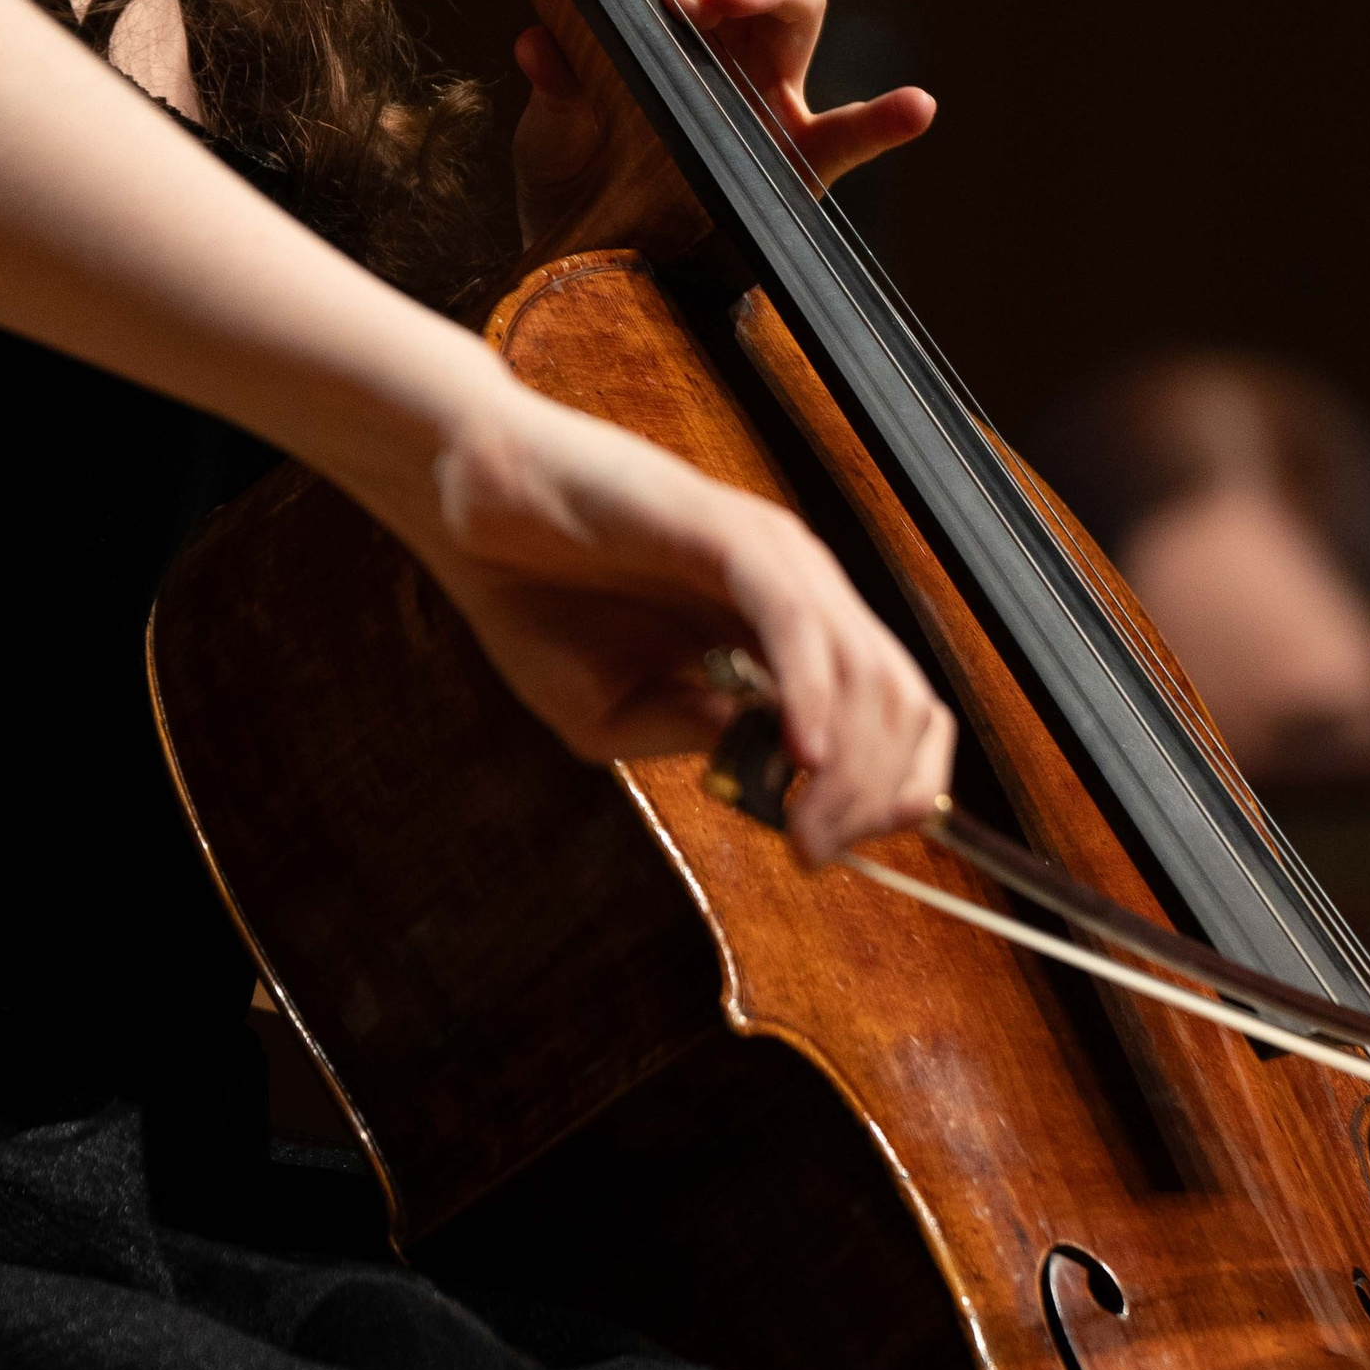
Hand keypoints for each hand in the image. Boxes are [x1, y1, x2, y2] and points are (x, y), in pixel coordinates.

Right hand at [396, 371, 954, 865]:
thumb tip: (780, 774)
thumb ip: (702, 739)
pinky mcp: (725, 532)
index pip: (892, 713)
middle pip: (900, 701)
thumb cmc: (537, 602)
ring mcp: (770, 556)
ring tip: (805, 828)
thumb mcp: (618, 714)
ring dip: (851, 767)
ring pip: (865, 667)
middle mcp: (798, 590)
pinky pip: (795, 618)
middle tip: (815, 853)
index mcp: (784, 632)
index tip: (835, 851)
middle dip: (875, 796)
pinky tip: (799, 754)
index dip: (891, 791)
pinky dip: (813, 693)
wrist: (469, 516)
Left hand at [512, 0, 933, 247]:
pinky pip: (850, 134)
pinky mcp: (796, 159)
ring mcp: (770, 85)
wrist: (586, 267)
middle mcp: (729, 23)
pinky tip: (914, 108)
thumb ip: (556, 86)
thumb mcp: (550, 130)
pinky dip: (885, 119)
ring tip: (724, 4)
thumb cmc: (576, 173)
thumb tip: (543, 46)